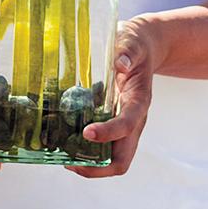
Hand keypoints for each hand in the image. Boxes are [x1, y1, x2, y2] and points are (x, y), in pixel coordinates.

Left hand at [65, 17, 158, 178]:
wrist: (144, 47)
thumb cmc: (136, 44)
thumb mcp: (132, 41)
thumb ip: (127, 50)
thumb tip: (121, 62)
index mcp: (139, 101)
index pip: (128, 124)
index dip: (109, 132)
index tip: (87, 131)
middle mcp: (134, 120)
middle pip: (122, 158)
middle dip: (97, 167)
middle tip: (69, 162)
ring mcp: (124, 125)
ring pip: (112, 159)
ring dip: (90, 164)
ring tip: (63, 157)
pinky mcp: (114, 123)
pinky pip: (103, 147)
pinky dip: (86, 151)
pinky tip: (65, 142)